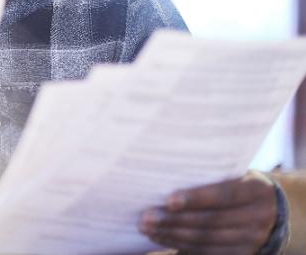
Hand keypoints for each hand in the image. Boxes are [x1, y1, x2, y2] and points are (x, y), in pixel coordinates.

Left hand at [139, 170, 278, 253]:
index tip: (169, 200)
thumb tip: (164, 176)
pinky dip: (181, 246)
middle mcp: (259, 217)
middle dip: (175, 220)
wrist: (271, 208)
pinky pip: (208, 253)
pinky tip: (161, 237)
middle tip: (147, 216)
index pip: (224, 195)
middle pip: (211, 221)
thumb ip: (209, 175)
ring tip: (147, 228)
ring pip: (207, 240)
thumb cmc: (238, 183)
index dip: (197, 198)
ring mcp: (252, 239)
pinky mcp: (243, 254)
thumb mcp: (233, 173)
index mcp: (256, 191)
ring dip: (173, 235)